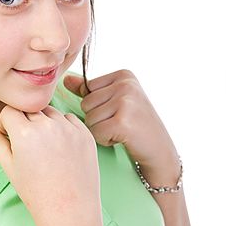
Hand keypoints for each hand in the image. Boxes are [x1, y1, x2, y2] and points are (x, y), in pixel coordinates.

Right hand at [0, 105, 101, 225]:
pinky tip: (61, 149)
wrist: (69, 209)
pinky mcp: (85, 133)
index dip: (7, 124)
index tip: (11, 140)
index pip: (9, 110)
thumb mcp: (10, 166)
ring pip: (50, 111)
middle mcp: (48, 125)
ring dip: (44, 122)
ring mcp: (69, 128)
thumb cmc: (35, 191)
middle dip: (25, 122)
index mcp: (25, 133)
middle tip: (29, 147)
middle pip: (29, 109)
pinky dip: (63, 127)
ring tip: (46, 148)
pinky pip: (69, 119)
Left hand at [63, 69, 179, 177]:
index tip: (119, 111)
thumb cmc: (136, 125)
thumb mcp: (115, 100)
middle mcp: (126, 84)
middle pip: (86, 103)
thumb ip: (90, 90)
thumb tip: (65, 80)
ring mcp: (125, 102)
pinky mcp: (123, 122)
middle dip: (98, 119)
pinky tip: (122, 138)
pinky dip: (105, 140)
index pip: (88, 88)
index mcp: (124, 75)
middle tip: (121, 123)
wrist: (159, 149)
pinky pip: (95, 132)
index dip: (98, 106)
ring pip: (89, 118)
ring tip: (122, 130)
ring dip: (102, 130)